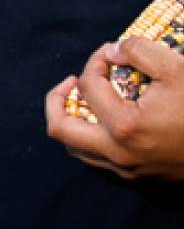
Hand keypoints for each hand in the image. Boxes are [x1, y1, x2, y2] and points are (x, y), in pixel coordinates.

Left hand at [45, 37, 183, 180]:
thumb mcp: (177, 68)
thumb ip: (138, 50)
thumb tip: (112, 51)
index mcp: (124, 128)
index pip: (87, 86)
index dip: (95, 62)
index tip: (113, 53)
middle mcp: (118, 154)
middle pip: (60, 129)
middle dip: (57, 98)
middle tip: (72, 80)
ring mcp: (128, 170)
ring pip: (76, 147)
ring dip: (72, 119)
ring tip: (87, 97)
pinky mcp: (140, 177)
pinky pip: (98, 158)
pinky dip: (91, 135)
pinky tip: (107, 116)